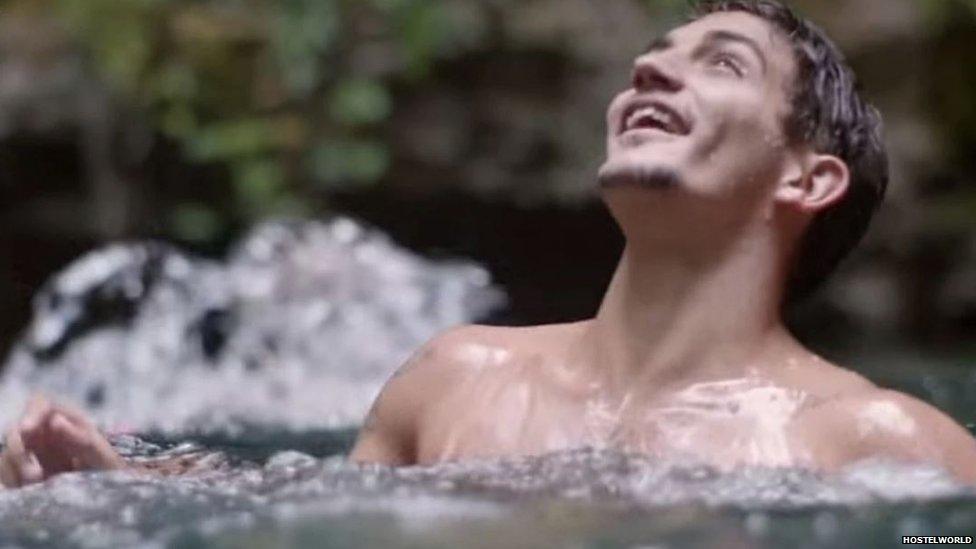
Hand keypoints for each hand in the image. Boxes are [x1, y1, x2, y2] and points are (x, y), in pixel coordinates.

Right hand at [0, 395, 124, 487]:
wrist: (107, 492)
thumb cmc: (108, 467)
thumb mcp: (99, 454)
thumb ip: (80, 437)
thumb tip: (55, 420)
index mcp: (64, 419)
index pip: (39, 404)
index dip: (31, 413)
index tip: (27, 429)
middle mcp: (43, 432)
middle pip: (16, 430)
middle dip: (18, 451)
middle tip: (35, 475)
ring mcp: (31, 452)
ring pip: (7, 453)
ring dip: (15, 470)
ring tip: (38, 485)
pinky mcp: (22, 472)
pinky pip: (6, 472)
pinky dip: (13, 481)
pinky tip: (30, 490)